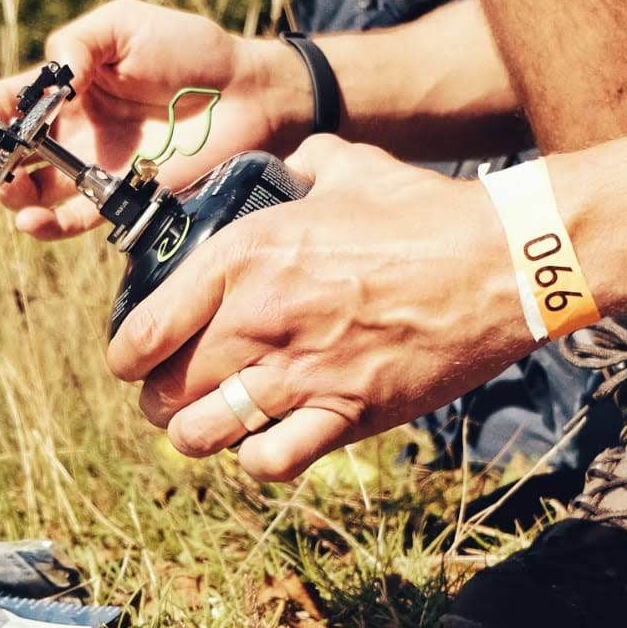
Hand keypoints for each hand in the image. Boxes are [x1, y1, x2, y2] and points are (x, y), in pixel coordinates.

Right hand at [0, 0, 312, 238]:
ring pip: (34, 192)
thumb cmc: (189, 49)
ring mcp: (95, 166)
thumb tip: (50, 81)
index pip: (14, 100)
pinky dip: (46, 226)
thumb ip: (76, 42)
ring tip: (10, 191)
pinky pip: (73, 219)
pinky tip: (32, 220)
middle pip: (14, 151)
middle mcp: (75, 130)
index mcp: (69, 87)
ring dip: (11, 196)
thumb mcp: (124, 24)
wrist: (246, 92)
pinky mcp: (119, 198)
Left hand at [107, 136, 533, 479]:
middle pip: (167, 389)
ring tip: (207, 427)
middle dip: (159, 399)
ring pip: (204, 434)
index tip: (131, 360)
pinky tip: (264, 443)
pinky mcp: (346, 413)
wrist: (499, 262)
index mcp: (246, 255)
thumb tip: (291, 165)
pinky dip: (257, 460)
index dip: (127, 355)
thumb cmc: (426, 213)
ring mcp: (301, 373)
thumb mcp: (350, 169)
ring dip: (197, 435)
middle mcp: (260, 318)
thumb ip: (303, 166)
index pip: (146, 327)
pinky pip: (269, 462)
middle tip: (171, 395)